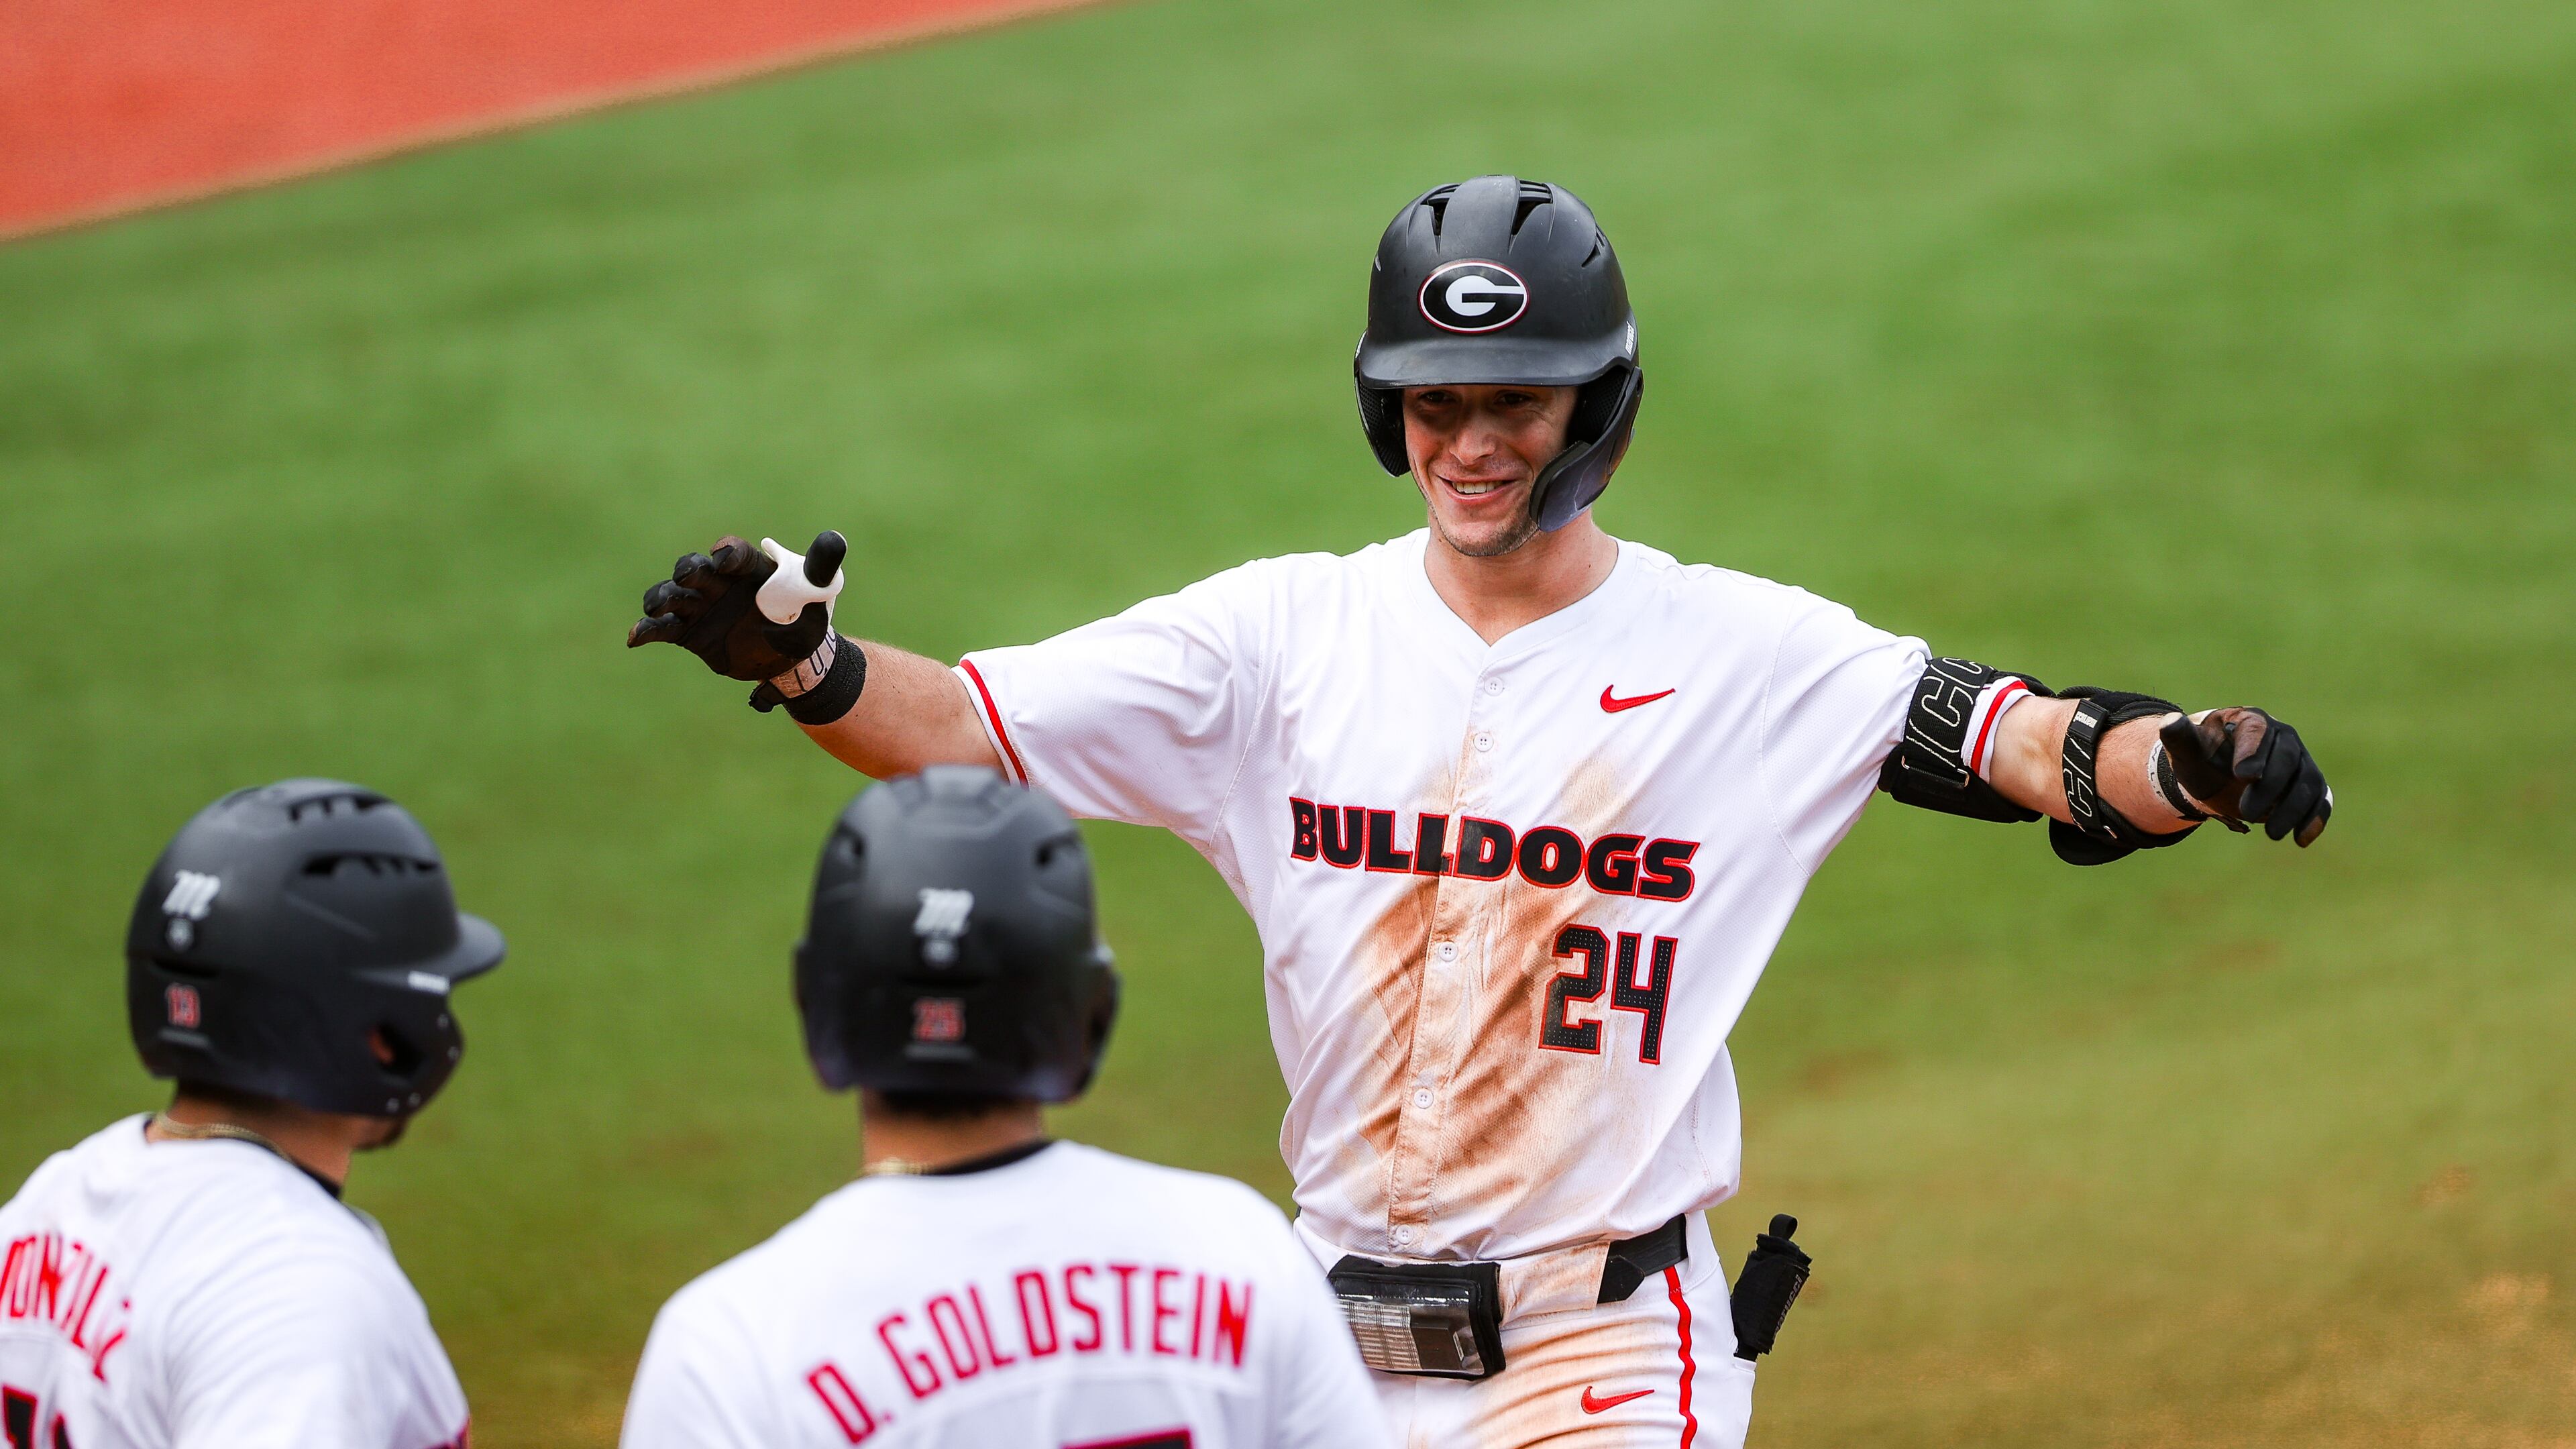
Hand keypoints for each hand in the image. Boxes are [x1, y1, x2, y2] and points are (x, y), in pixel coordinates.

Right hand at [627, 532, 844, 681]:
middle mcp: (718, 583)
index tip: (725, 559)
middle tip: (689, 578)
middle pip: (694, 569)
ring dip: (661, 597)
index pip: (734, 553)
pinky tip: (634, 639)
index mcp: (748, 569)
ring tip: (657, 608)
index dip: (728, 553)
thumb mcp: (816, 593)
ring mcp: (700, 607)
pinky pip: (662, 629)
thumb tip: (835, 539)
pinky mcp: (689, 633)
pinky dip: (646, 631)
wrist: (792, 658)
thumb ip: (819, 568)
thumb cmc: (804, 617)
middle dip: (688, 571)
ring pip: (672, 596)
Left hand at [2158, 708, 2331, 845]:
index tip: (2243, 776)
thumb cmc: (2200, 756)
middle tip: (2247, 813)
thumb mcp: (2185, 749)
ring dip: (2293, 809)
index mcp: (2250, 720)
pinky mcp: (2307, 783)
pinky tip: (2301, 840)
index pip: (2256, 732)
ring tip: (2273, 835)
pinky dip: (2314, 819)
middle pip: (2286, 759)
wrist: (2215, 772)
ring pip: (2308, 781)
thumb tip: (2169, 722)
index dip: (2252, 753)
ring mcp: (2299, 760)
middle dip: (2270, 788)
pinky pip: (2319, 799)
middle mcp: (2281, 736)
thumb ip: (2178, 737)